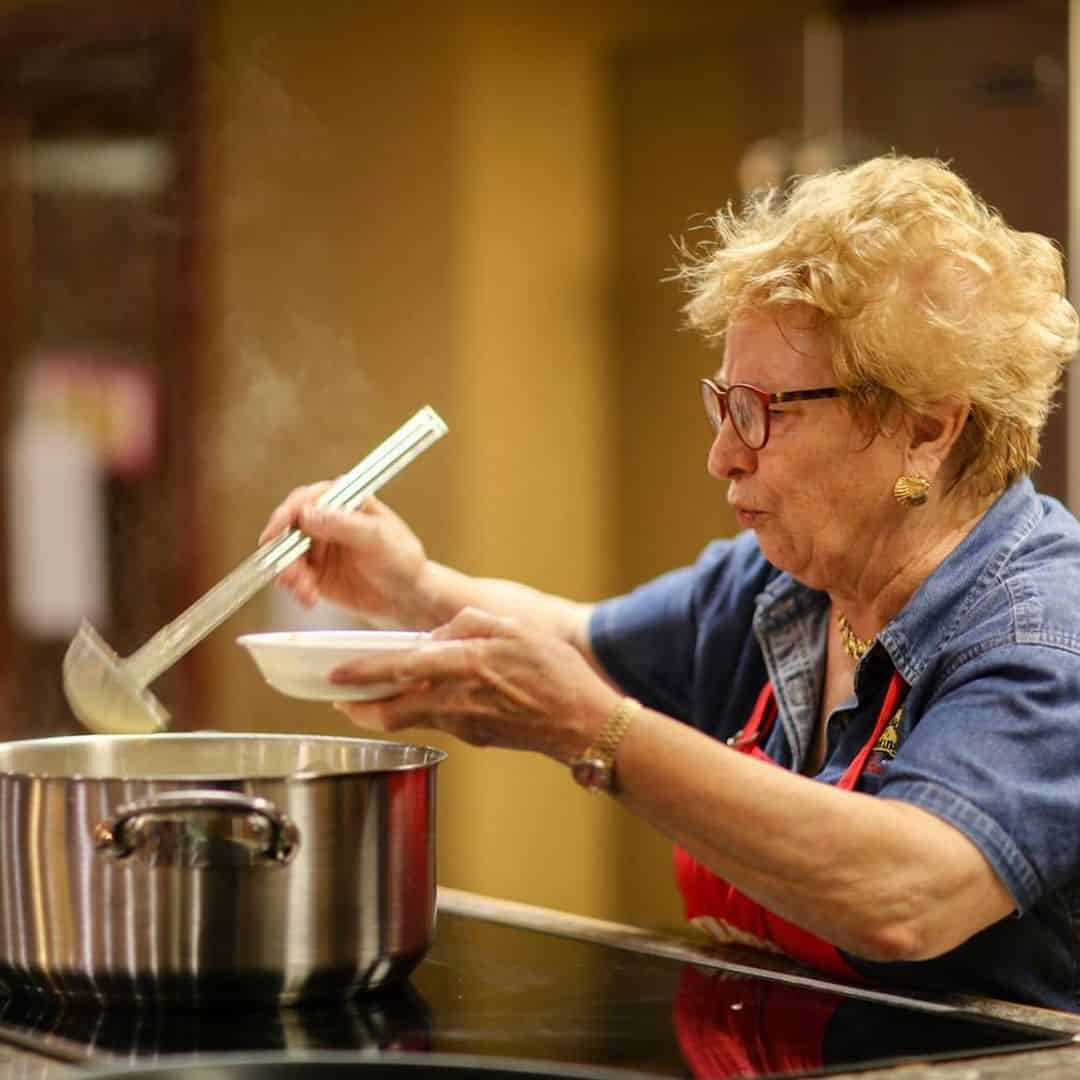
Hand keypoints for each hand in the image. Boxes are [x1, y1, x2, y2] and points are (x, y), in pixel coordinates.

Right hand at [259, 489, 429, 627]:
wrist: (408, 598)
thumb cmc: (402, 562)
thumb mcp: (378, 539)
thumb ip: (344, 524)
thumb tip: (308, 513)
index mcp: (345, 500)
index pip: (307, 498)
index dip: (287, 513)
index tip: (277, 532)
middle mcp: (327, 518)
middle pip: (288, 526)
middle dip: (283, 550)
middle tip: (289, 571)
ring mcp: (318, 545)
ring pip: (286, 552)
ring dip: (288, 572)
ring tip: (305, 590)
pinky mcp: (313, 570)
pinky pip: (292, 575)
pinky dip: (296, 587)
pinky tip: (309, 598)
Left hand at [329, 607, 620, 762]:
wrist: (584, 724)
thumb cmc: (556, 674)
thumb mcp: (515, 628)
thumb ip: (472, 623)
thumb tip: (441, 634)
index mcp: (464, 666)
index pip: (400, 669)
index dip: (363, 673)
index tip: (335, 674)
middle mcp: (456, 700)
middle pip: (390, 712)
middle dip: (358, 708)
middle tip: (340, 699)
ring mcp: (463, 725)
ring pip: (409, 720)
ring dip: (386, 710)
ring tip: (373, 696)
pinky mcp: (474, 739)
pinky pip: (437, 723)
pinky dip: (421, 712)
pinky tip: (428, 698)